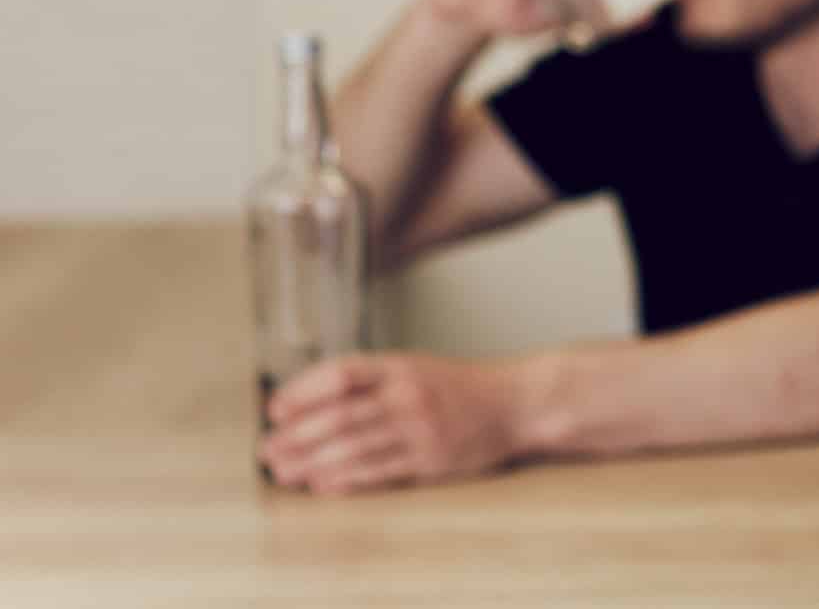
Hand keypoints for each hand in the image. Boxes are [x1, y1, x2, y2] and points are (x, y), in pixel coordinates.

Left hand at [258, 352, 527, 494]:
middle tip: (267, 450)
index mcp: (402, 366)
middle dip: (298, 435)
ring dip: (313, 462)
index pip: (342, 373)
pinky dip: (347, 480)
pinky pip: (381, 472)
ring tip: (285, 472)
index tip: (274, 409)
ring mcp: (421, 428)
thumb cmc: (460, 388)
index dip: (303, 390)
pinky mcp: (433, 460)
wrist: (516, 403)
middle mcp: (409, 394)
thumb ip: (372, 381)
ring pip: (355, 446)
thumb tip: (312, 401)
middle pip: (342, 415)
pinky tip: (322, 485)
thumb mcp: (417, 369)